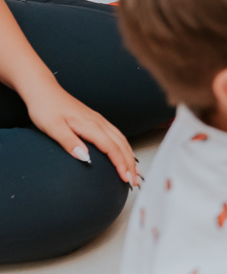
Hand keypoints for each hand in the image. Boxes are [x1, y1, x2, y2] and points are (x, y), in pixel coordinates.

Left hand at [23, 80, 137, 184]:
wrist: (44, 91)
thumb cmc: (46, 109)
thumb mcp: (53, 128)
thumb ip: (69, 142)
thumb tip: (84, 158)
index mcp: (90, 126)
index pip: (111, 148)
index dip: (120, 164)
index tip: (126, 179)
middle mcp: (99, 123)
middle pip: (121, 145)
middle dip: (130, 164)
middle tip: (134, 181)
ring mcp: (99, 121)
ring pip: (122, 140)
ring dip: (130, 156)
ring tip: (134, 171)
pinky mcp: (97, 120)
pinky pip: (117, 135)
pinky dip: (124, 147)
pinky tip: (124, 153)